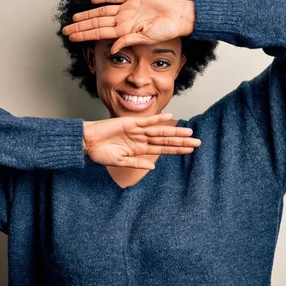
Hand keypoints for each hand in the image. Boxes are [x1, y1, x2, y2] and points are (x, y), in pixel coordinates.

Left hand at [62, 0, 194, 53]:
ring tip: (74, 18)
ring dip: (88, 14)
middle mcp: (123, 20)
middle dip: (80, 26)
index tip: (70, 37)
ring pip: (102, 11)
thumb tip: (113, 49)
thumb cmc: (167, 31)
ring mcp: (128, 9)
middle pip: (96, 22)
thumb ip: (129, 41)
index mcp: (124, 31)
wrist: (180, 16)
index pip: (98, 32)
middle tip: (64, 30)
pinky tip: (93, 1)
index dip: (83, 34)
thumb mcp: (147, 39)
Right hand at [82, 113, 200, 169]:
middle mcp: (141, 139)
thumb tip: (153, 167)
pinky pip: (147, 121)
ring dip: (175, 132)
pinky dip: (159, 119)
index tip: (190, 151)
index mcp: (139, 149)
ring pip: (160, 131)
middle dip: (181, 141)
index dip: (176, 150)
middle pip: (165, 140)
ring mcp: (137, 130)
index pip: (162, 149)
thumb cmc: (100, 153)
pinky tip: (171, 118)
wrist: (87, 142)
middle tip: (198, 142)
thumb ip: (136, 163)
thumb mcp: (120, 161)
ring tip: (190, 133)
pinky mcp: (130, 123)